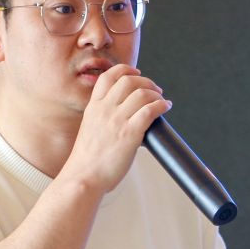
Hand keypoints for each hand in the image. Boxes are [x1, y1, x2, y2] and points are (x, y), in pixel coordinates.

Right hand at [60, 64, 170, 193]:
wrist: (84, 178)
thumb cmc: (88, 160)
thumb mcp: (90, 129)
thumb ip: (103, 117)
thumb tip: (124, 113)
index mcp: (93, 108)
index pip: (108, 76)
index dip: (125, 70)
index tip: (137, 73)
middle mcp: (104, 110)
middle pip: (129, 80)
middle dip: (146, 82)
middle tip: (155, 90)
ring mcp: (117, 121)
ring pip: (142, 93)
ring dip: (156, 94)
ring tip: (162, 100)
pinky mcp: (130, 134)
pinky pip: (151, 110)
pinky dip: (162, 105)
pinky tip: (166, 107)